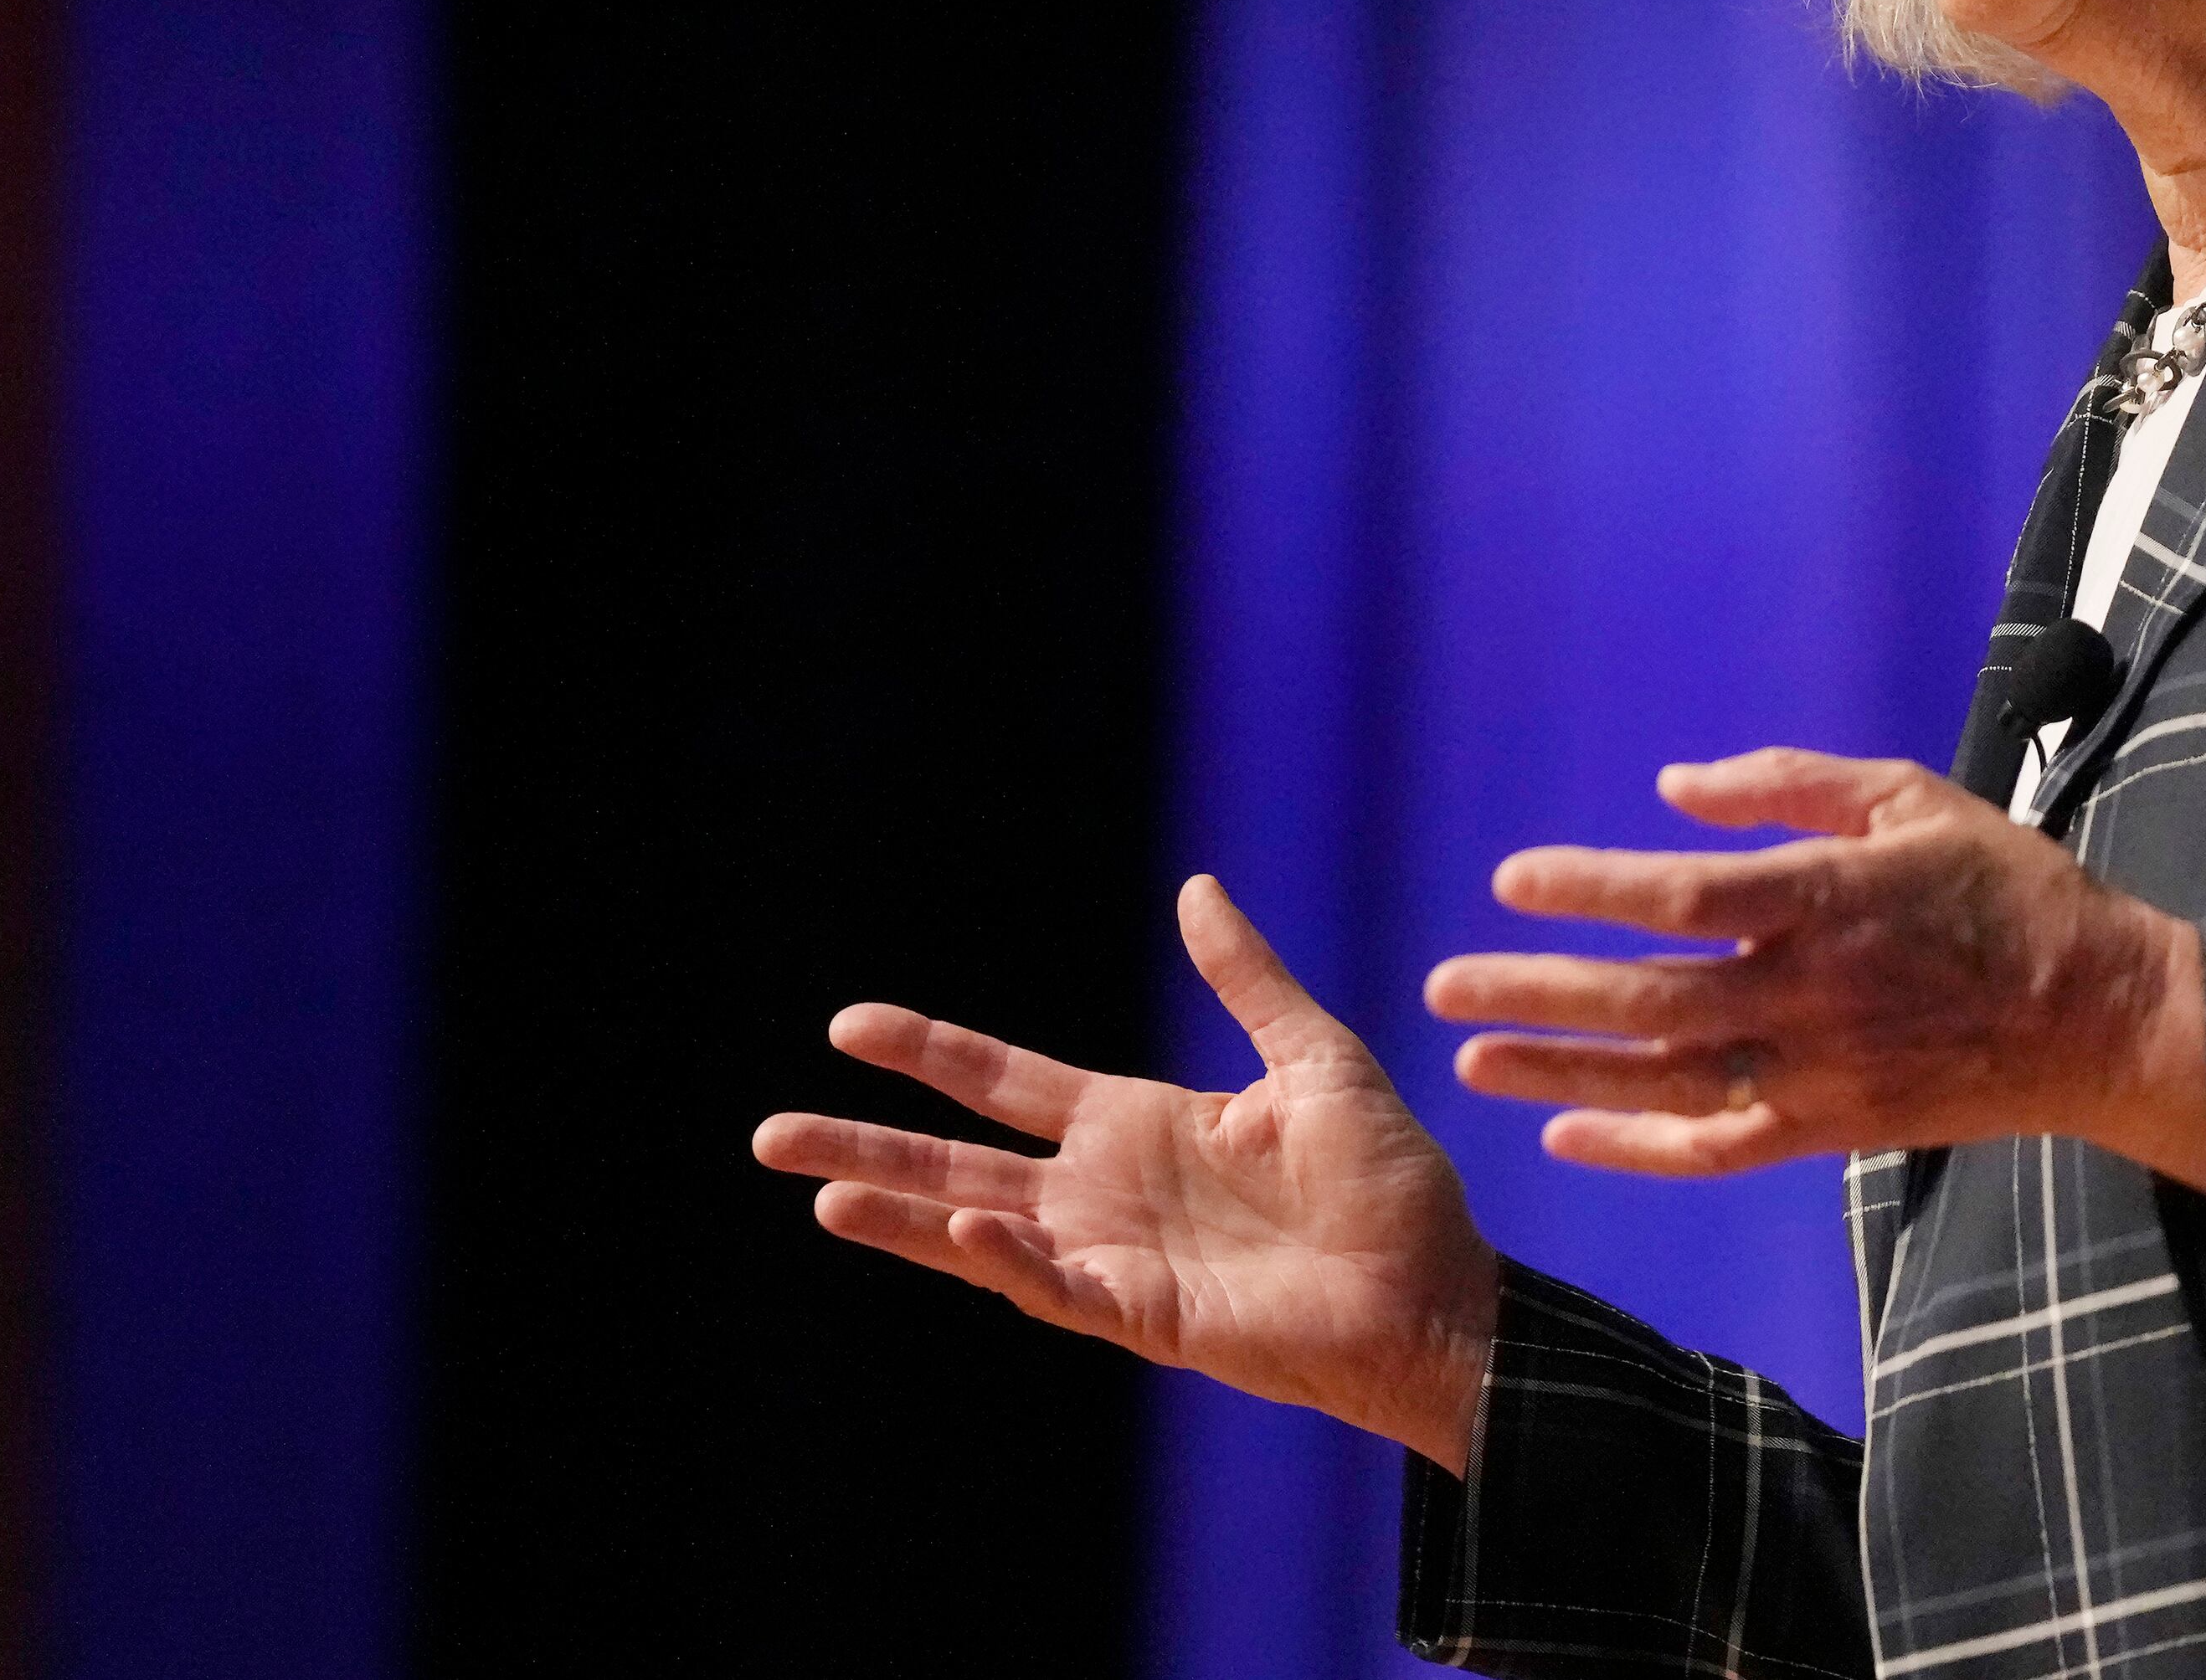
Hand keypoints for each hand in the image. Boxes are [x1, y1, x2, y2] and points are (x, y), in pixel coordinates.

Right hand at [751, 874, 1500, 1473]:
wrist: (1436, 1289)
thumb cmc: (1389, 1183)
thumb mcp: (1316, 1058)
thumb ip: (1247, 980)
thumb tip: (1198, 890)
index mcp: (1140, 1124)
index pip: (1007, 1082)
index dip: (931, 1055)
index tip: (849, 1027)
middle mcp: (1108, 1191)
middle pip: (958, 1159)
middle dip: (867, 1144)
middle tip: (769, 1131)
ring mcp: (1116, 1258)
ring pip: (978, 1231)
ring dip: (899, 1212)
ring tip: (818, 1191)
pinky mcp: (1143, 1316)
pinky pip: (1054, 1286)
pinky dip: (1003, 1258)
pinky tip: (954, 1228)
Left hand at [1423, 751, 2205, 1190]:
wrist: (2098, 1017)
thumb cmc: (2005, 889)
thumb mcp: (1910, 799)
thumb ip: (1789, 787)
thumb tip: (1673, 789)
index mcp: (1827, 899)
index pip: (1683, 896)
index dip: (1592, 889)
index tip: (1513, 881)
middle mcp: (1811, 991)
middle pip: (1649, 999)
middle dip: (1538, 992)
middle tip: (1444, 987)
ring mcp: (1818, 1070)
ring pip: (1666, 1079)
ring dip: (1562, 1070)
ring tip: (1471, 1057)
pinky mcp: (1832, 1128)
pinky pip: (1716, 1148)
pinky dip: (1636, 1146)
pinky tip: (1563, 1132)